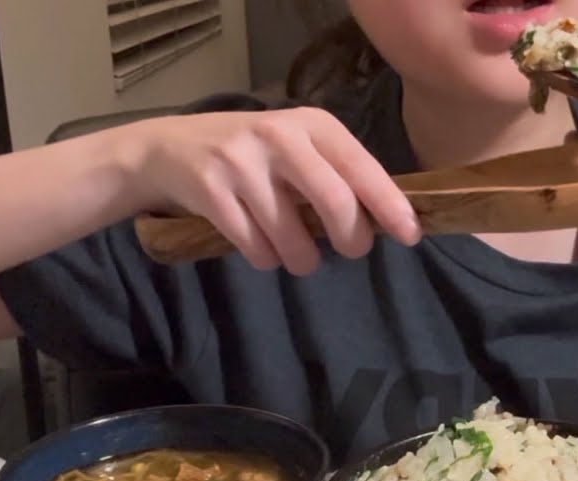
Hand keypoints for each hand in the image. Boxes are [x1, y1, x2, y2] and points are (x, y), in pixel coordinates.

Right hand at [129, 107, 420, 273]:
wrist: (167, 149)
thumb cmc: (252, 156)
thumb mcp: (297, 149)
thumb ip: (337, 175)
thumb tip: (388, 221)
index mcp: (311, 124)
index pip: (361, 167)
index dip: (389, 205)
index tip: (409, 235)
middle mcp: (279, 136)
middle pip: (336, 204)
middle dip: (351, 240)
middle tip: (350, 250)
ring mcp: (242, 163)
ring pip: (294, 239)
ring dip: (302, 259)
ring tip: (297, 254)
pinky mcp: (210, 191)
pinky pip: (256, 248)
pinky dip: (265, 259)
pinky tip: (261, 247)